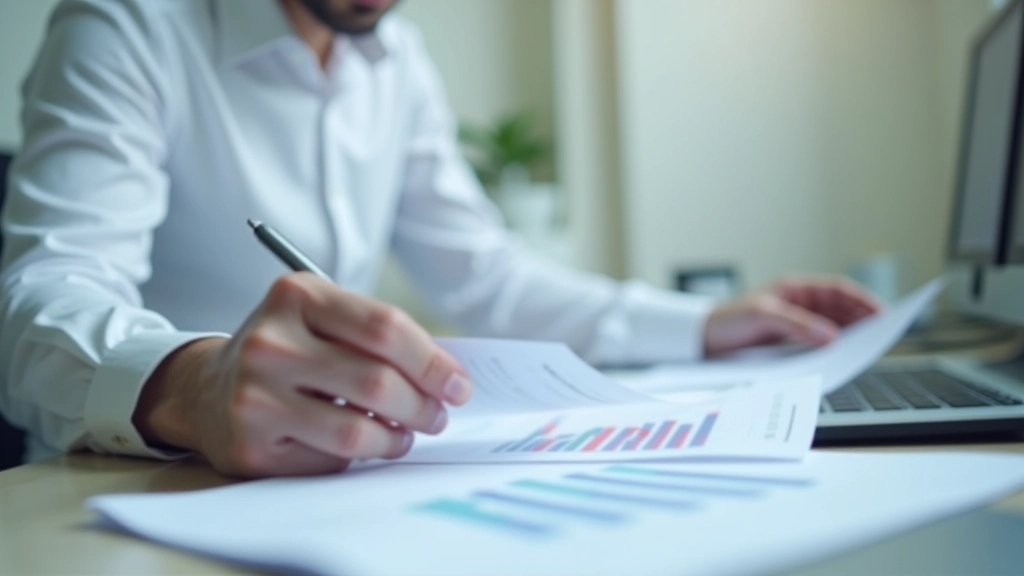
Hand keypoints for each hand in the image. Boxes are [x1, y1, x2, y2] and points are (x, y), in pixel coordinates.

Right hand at [134, 273, 471, 477]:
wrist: (205, 388)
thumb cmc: (286, 350)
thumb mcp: (322, 319)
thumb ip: (377, 336)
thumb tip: (446, 377)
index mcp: (298, 296)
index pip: (384, 327)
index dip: (432, 361)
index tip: (458, 385)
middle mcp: (271, 342)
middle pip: (377, 381)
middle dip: (422, 406)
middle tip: (436, 416)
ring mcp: (255, 395)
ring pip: (357, 429)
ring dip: (396, 438)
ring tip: (403, 435)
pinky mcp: (250, 444)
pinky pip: (330, 458)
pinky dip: (356, 455)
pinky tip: (357, 443)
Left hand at [703, 276, 880, 356]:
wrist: (702, 340)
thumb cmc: (727, 320)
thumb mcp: (762, 317)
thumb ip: (796, 325)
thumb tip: (830, 335)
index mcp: (795, 288)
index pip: (838, 290)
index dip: (862, 300)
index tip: (881, 313)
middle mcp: (799, 303)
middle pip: (840, 309)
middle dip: (862, 320)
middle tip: (881, 336)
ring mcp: (796, 322)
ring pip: (832, 326)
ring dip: (849, 336)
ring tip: (865, 349)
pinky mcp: (789, 341)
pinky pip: (817, 342)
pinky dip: (831, 348)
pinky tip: (839, 358)